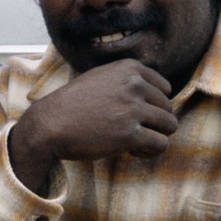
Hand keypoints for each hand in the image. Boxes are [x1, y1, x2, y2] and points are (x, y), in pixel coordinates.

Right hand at [11, 61, 178, 191]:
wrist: (50, 124)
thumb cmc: (72, 104)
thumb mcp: (100, 77)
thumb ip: (126, 79)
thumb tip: (154, 92)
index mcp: (130, 69)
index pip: (165, 88)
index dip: (153, 105)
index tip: (136, 115)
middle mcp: (134, 85)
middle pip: (168, 108)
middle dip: (154, 122)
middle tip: (132, 131)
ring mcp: (133, 109)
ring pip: (169, 126)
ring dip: (155, 136)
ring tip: (135, 142)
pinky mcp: (130, 134)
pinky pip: (160, 144)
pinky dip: (149, 152)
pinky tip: (131, 151)